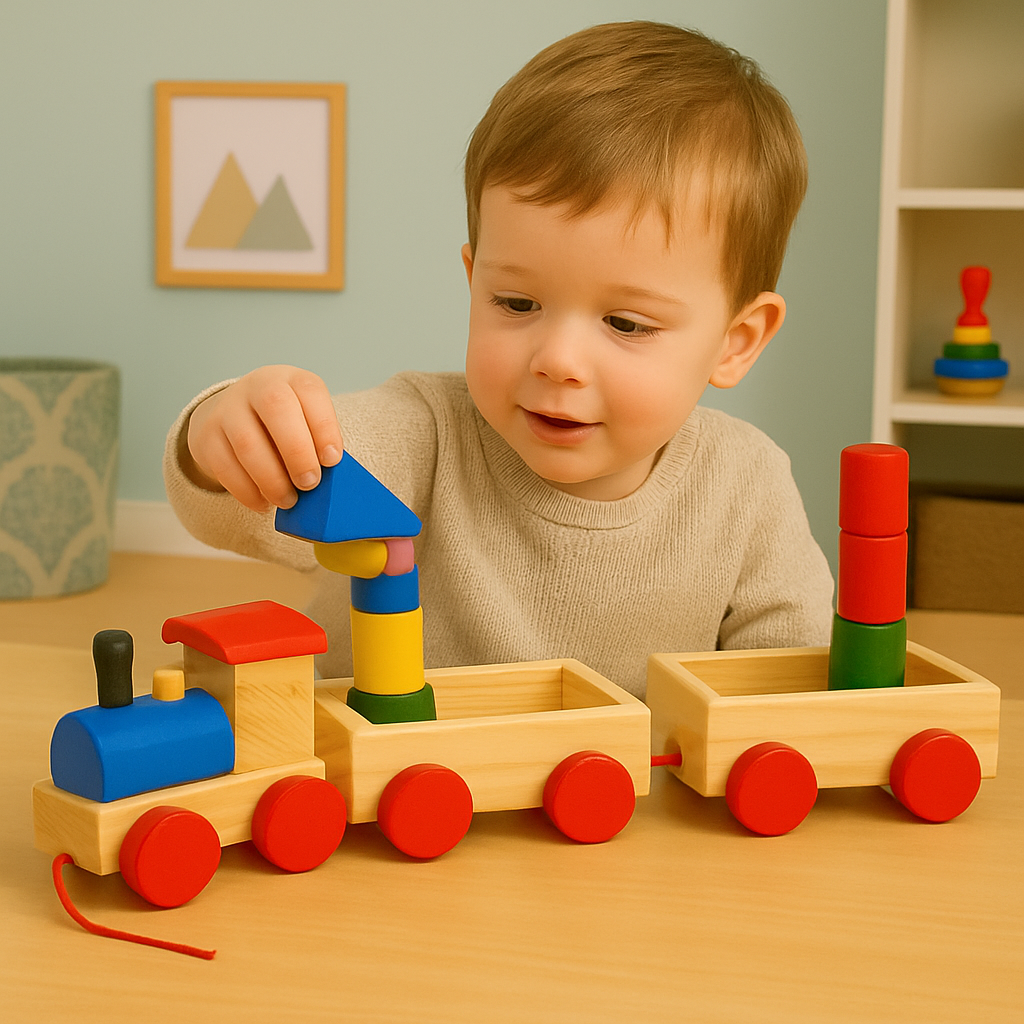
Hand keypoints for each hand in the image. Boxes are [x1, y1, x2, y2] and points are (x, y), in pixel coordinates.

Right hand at [185, 366, 342, 511]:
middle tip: (310, 483)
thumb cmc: (284, 426)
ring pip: (248, 443)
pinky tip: (263, 503)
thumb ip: (318, 444)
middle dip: (297, 452)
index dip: (324, 426)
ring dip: (272, 479)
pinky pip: (225, 467)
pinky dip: (248, 491)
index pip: (309, 390)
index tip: (331, 460)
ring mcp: (228, 409)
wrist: (232, 416)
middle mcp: (258, 387)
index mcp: (291, 380)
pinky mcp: (207, 436)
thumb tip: (328, 481)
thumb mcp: (305, 421)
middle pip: (276, 408)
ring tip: (288, 500)